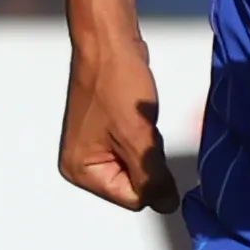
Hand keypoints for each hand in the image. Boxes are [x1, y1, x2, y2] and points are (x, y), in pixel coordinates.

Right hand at [61, 36, 177, 211]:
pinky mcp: (107, 131)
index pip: (131, 198)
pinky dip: (145, 134)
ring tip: (138, 119)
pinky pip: (136, 146)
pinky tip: (139, 114)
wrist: (109, 42)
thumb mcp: (138, 137)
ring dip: (148, 145)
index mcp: (80, 171)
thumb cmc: (117, 85)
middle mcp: (82, 164)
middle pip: (134, 183)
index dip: (151, 177)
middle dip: (147, 158)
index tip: (147, 144)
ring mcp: (93, 147)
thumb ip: (153, 177)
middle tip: (141, 129)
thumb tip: (168, 206)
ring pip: (139, 164)